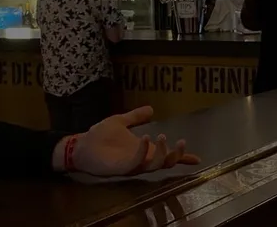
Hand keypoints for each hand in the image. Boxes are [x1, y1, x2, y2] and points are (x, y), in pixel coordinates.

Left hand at [58, 106, 199, 176]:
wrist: (79, 144)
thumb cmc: (99, 135)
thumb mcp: (121, 121)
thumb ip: (136, 117)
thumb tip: (151, 108)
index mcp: (144, 150)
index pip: (166, 156)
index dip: (182, 158)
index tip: (197, 159)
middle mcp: (141, 159)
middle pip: (166, 163)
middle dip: (176, 154)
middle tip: (180, 141)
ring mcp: (132, 165)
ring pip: (155, 165)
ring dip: (162, 153)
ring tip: (163, 136)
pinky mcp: (121, 168)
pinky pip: (136, 163)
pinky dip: (143, 151)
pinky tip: (144, 137)